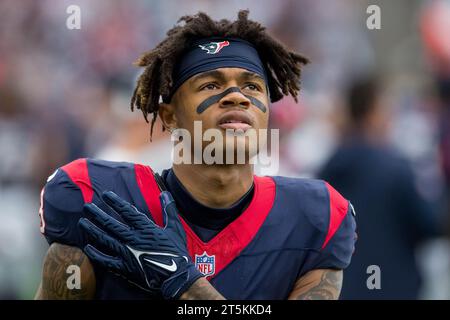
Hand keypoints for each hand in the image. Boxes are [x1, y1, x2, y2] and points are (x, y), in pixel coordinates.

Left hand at [78, 191, 202, 298]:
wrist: (176, 277)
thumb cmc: (176, 252)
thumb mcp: (175, 228)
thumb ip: (169, 209)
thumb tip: (165, 193)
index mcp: (145, 228)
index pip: (127, 211)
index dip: (115, 202)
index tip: (105, 195)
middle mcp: (133, 239)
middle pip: (110, 224)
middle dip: (97, 214)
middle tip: (87, 207)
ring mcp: (126, 254)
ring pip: (105, 239)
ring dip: (92, 230)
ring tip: (82, 222)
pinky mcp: (124, 268)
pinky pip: (105, 260)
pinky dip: (96, 254)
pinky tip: (88, 247)